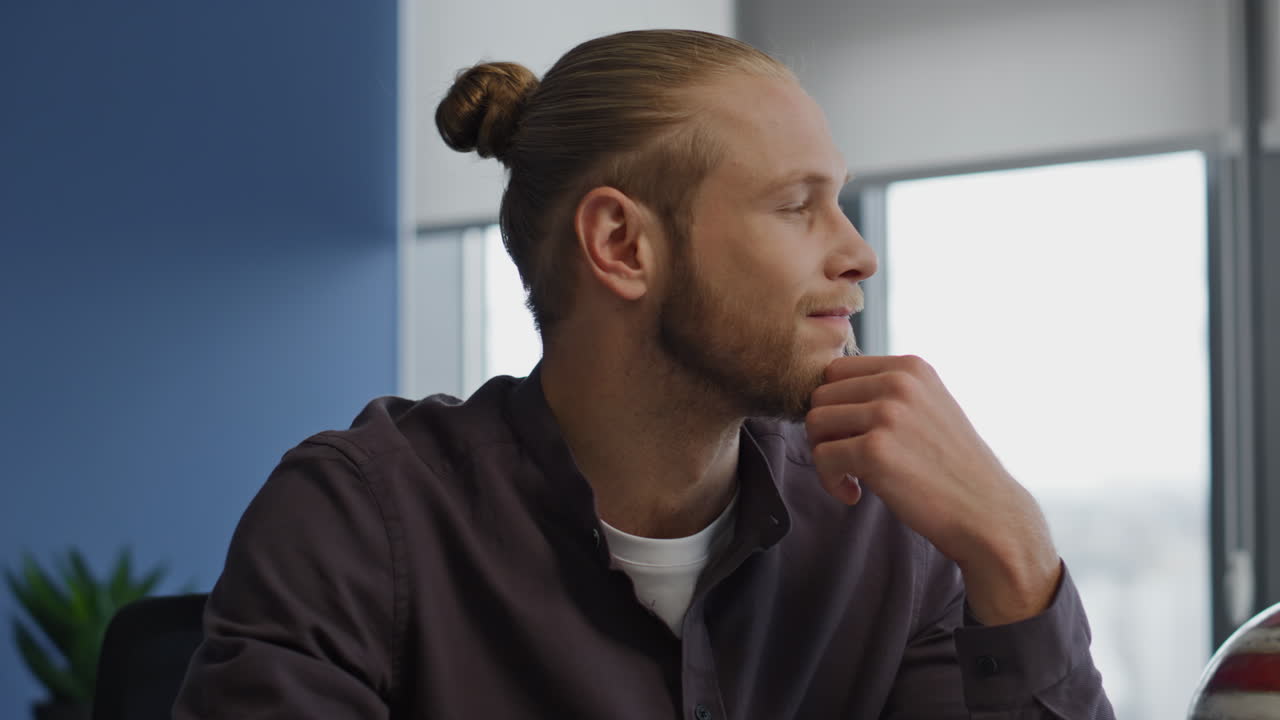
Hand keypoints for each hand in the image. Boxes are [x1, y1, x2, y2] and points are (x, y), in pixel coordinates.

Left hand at [805, 355, 1060, 624]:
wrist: (987, 514)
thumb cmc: (952, 469)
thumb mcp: (928, 408)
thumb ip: (886, 393)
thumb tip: (825, 394)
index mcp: (910, 368)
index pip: (836, 370)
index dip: (834, 405)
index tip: (851, 435)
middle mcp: (899, 382)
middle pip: (821, 395)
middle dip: (826, 432)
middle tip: (848, 461)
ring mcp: (887, 414)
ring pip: (815, 423)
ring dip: (825, 456)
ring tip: (852, 477)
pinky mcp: (875, 450)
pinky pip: (822, 457)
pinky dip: (830, 481)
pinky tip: (855, 493)